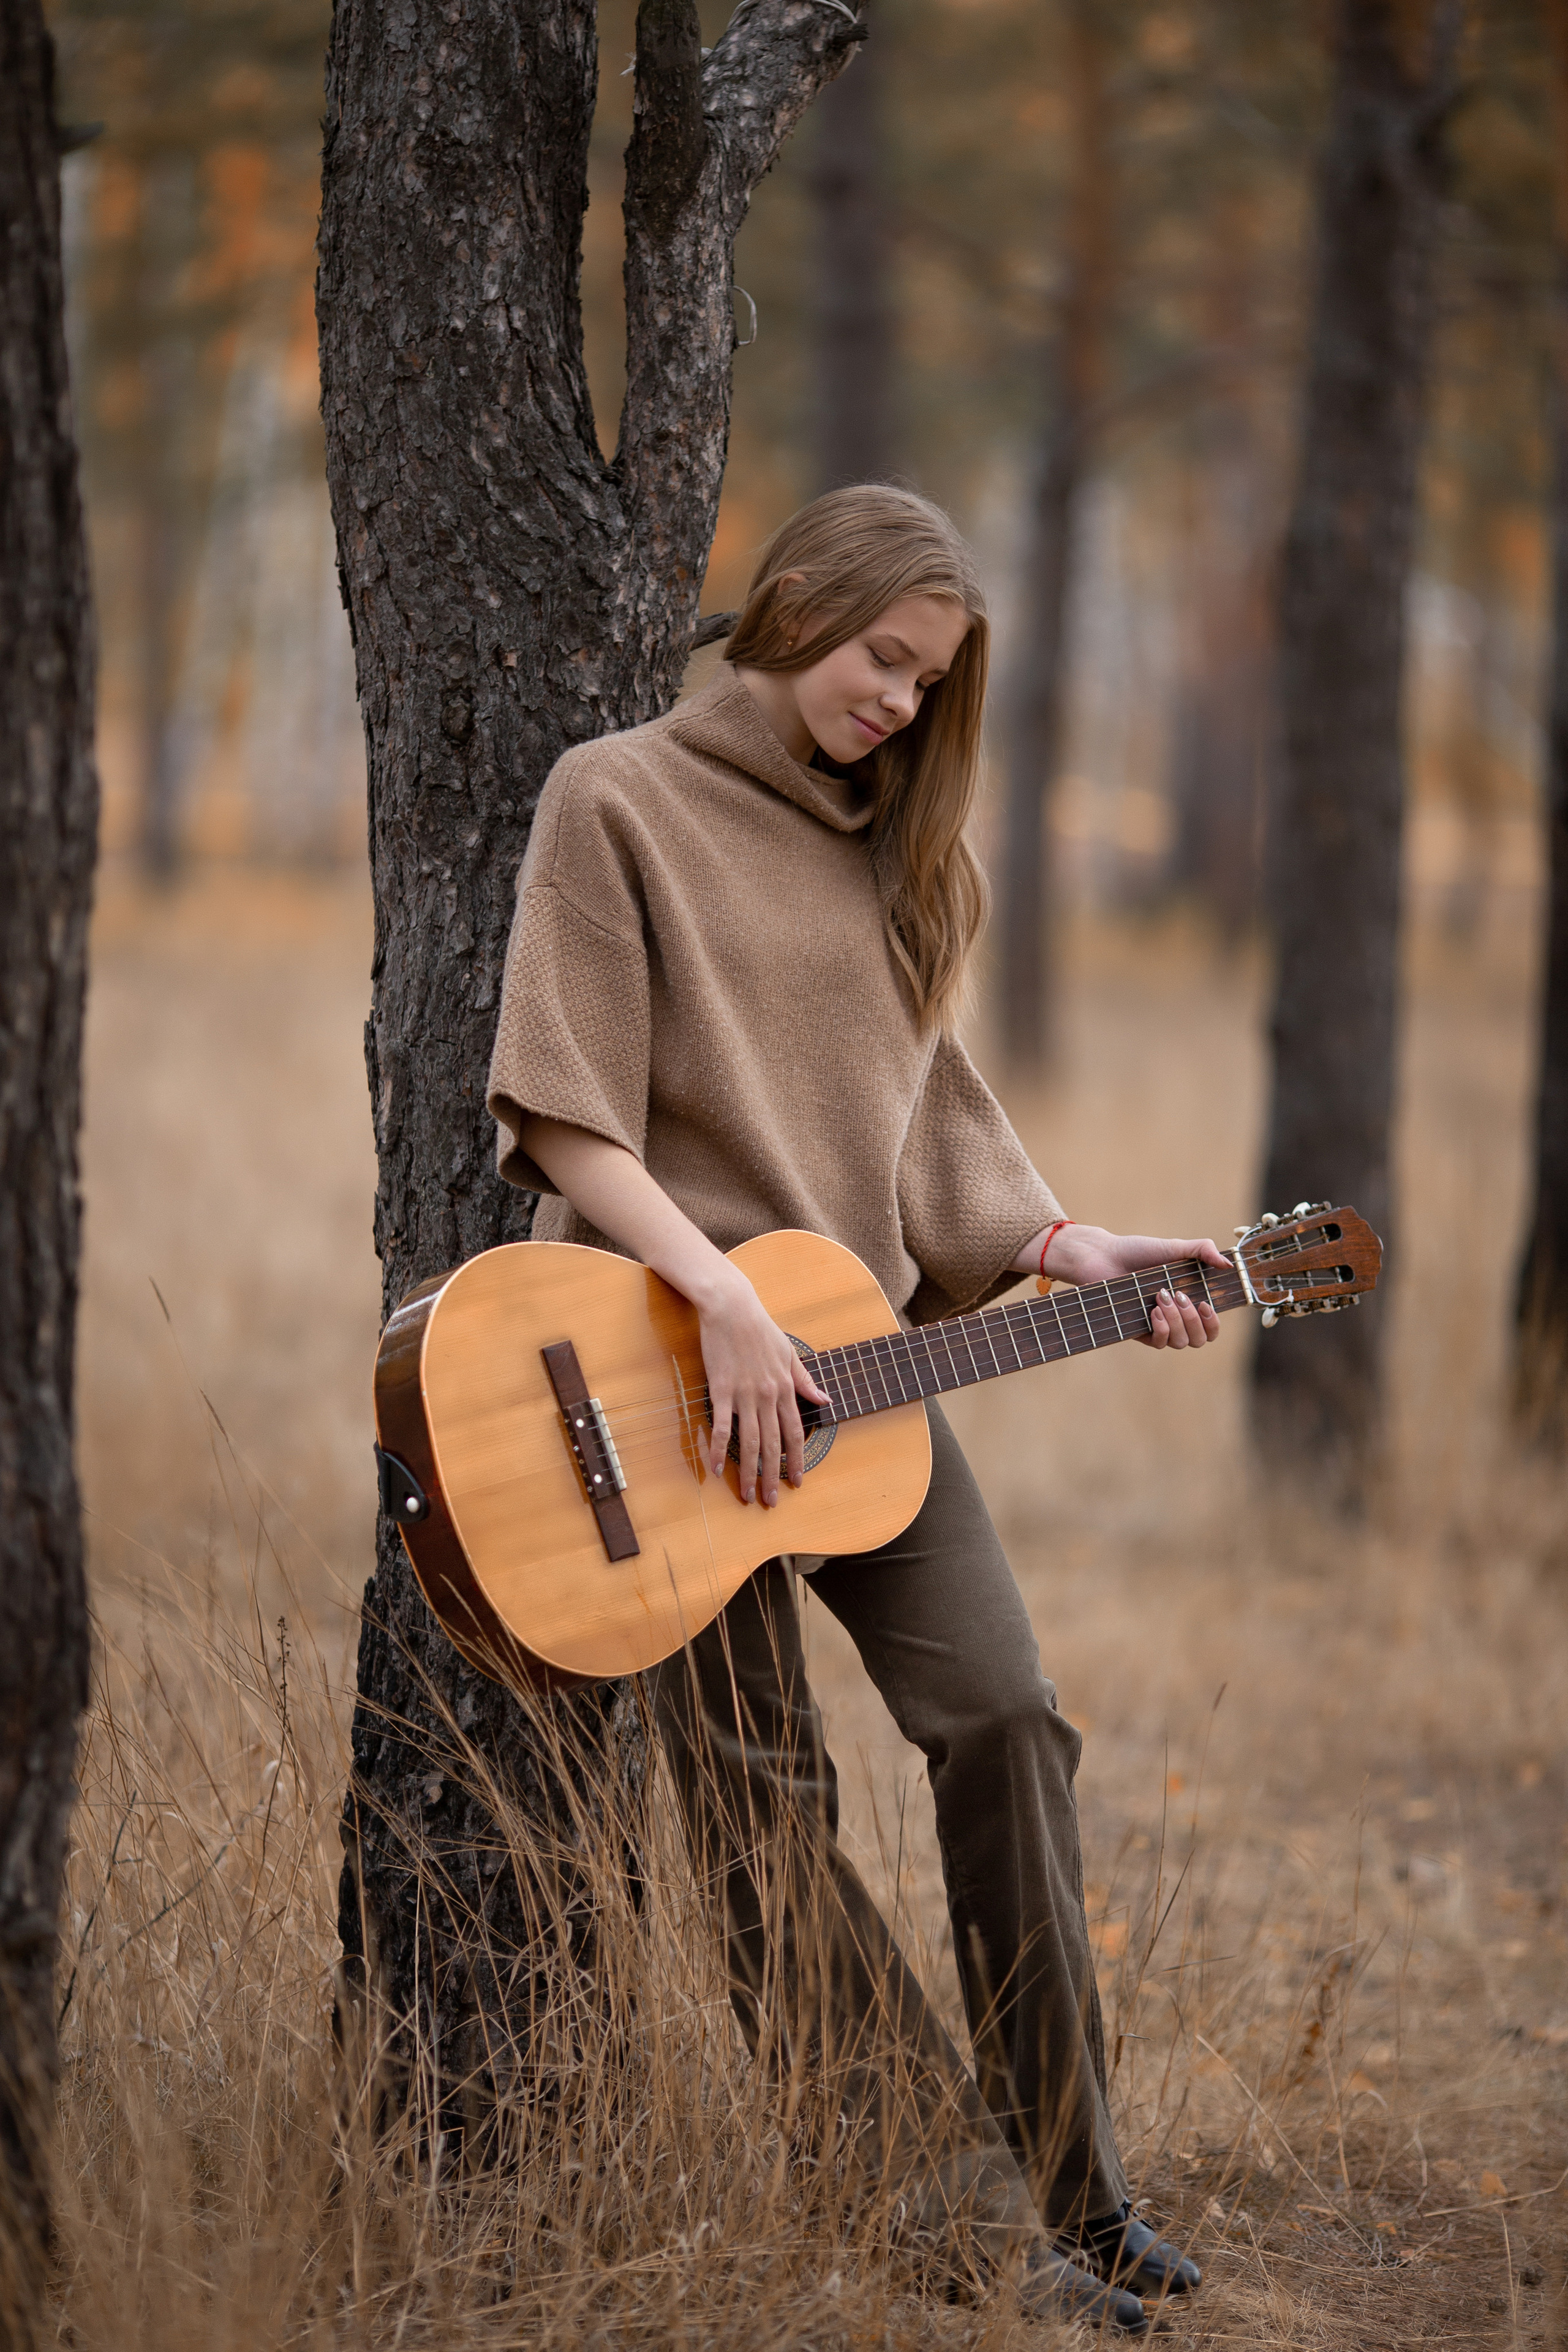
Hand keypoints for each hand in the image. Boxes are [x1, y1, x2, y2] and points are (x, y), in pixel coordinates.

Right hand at [517, 1117, 827, 1501]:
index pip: (795, 1431)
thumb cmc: (759, 1327)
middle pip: (774, 1444)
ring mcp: (745, 1393)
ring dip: (749, 1472)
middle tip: (770, 1502)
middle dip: (773, 1476)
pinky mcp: (721, 1387)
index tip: (796, 1482)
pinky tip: (716, 1469)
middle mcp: (769, 1394)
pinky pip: (722, 1425)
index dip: (796, 1459)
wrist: (730, 1303)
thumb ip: (805, 1380)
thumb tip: (825, 1400)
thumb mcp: (789, 1352)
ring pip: (751, 1441)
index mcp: (786, 1386)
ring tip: (747, 1495)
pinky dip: (719, 1449)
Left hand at [1035, 1223, 1226, 1352]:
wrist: (1103, 1257)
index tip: (1206, 1303)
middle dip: (1194, 1319)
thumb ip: (1202, 1250)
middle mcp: (1176, 1317)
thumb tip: (1229, 1264)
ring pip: (1182, 1343)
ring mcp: (1158, 1326)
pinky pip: (1159, 1344)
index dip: (1214, 1322)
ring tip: (1161, 1298)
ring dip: (1177, 1321)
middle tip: (1179, 1295)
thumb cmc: (1137, 1251)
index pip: (1211, 1326)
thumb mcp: (1173, 1247)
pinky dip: (1161, 1329)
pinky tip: (1153, 1311)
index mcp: (1188, 1300)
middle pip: (1200, 1339)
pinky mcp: (1139, 1332)